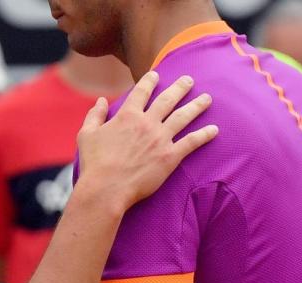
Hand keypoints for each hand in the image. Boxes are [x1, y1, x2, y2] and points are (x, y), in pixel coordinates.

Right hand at [76, 71, 216, 211]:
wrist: (107, 188)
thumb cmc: (94, 164)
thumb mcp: (86, 134)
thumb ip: (95, 115)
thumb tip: (100, 100)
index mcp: (127, 115)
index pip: (142, 91)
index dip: (150, 81)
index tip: (157, 74)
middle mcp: (147, 123)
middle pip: (168, 99)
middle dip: (180, 87)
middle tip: (189, 80)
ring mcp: (161, 139)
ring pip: (183, 117)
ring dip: (197, 106)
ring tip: (207, 99)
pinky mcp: (170, 157)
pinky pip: (191, 142)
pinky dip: (204, 135)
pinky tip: (214, 130)